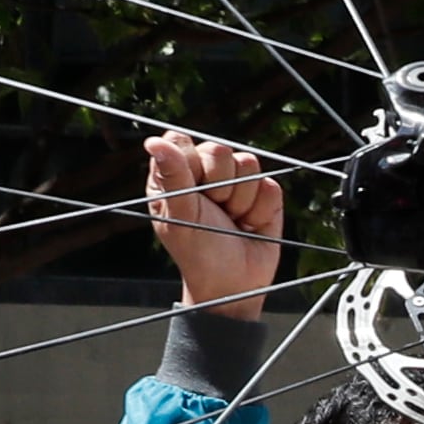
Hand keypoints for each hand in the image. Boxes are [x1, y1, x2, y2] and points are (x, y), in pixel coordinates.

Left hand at [145, 134, 283, 318]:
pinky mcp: (264, 193)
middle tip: (213, 212)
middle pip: (218, 149)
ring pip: (248, 163)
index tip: (192, 193)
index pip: (181, 140)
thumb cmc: (199, 252)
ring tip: (231, 219)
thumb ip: (173, 175)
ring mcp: (237, 181)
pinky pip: (269, 185)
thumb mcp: (181, 215)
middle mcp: (205, 172)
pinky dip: (260, 210)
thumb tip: (153, 141)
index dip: (190, 163)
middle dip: (219, 185)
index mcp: (174, 174)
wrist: (235, 283)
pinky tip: (250, 224)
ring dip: (240, 199)